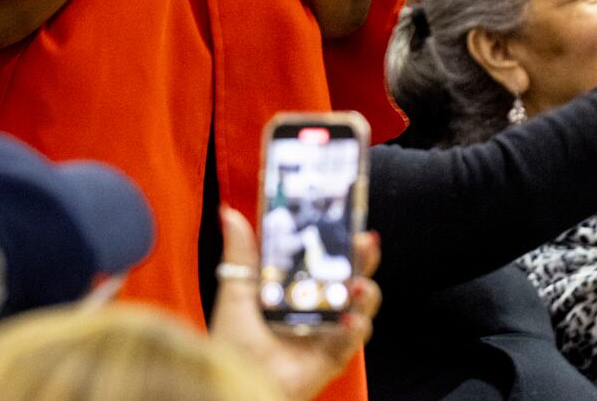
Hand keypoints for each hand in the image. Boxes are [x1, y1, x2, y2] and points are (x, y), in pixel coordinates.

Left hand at [209, 206, 379, 400]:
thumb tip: (230, 213)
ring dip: (365, 293)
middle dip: (361, 260)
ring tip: (358, 284)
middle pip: (347, 278)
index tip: (344, 218)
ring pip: (358, 307)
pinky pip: (351, 341)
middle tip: (365, 242)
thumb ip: (240, 255)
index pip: (321, 258)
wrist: (235, 384)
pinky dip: (355, 329)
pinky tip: (350, 319)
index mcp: (293, 289)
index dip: (335, 240)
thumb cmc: (233, 345)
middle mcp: (314, 308)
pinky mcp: (332, 356)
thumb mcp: (236, 292)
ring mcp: (326, 331)